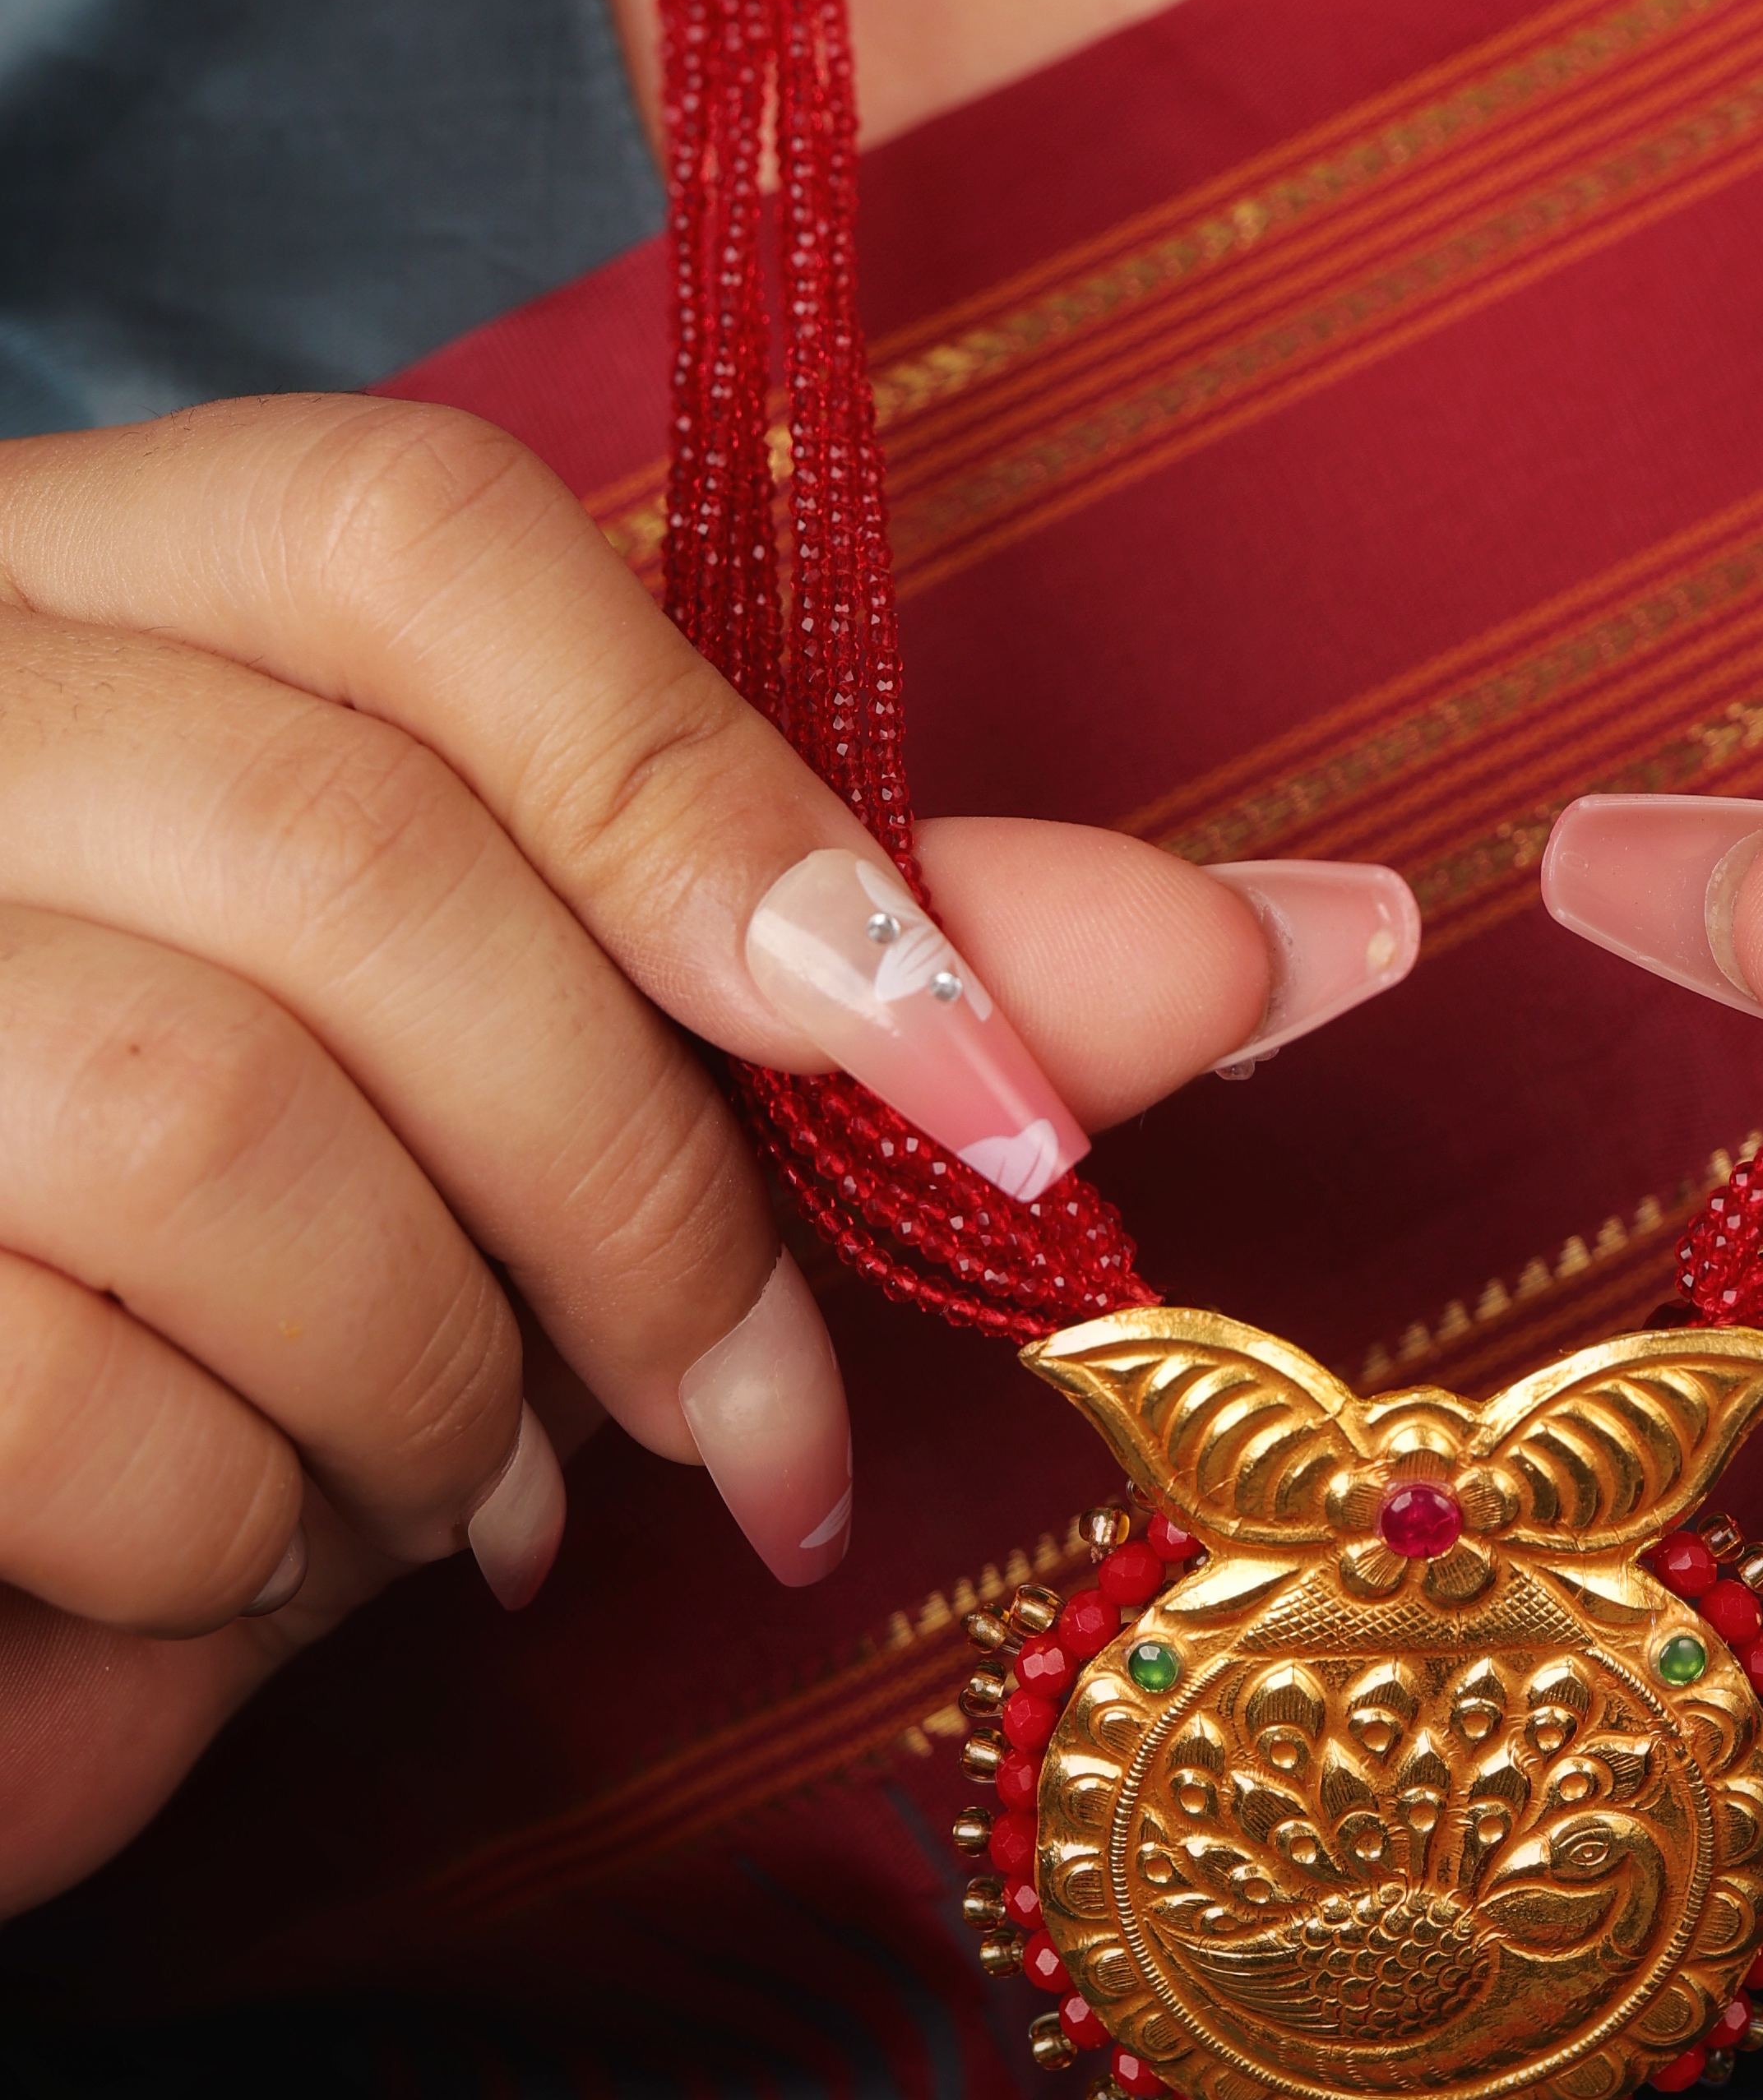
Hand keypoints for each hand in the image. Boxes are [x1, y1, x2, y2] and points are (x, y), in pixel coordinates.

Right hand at [0, 396, 1416, 1917]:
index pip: (413, 543)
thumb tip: (1300, 940)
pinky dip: (226, 1530)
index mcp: (91, 582)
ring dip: (433, 1381)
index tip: (982, 1083)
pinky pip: (48, 1382)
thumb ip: (847, 967)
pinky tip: (260, 1557)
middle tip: (760, 1424)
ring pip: (208, 1122)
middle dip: (647, 1192)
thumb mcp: (517, 1070)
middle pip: (364, 859)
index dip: (723, 804)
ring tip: (472, 1490)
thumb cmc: (211, 1267)